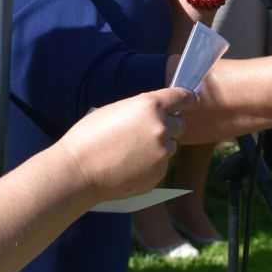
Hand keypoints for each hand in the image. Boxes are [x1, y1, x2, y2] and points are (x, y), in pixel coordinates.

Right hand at [57, 86, 193, 199]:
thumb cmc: (89, 137)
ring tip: (130, 153)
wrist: (78, 171)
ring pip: (170, 147)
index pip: (182, 97)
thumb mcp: (116, 110)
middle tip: (148, 133)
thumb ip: (141, 110)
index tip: (192, 101)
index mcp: (151, 105)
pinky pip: (160, 166)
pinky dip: (150, 166)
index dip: (188, 99)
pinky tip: (127, 167)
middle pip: (180, 125)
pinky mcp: (158, 174)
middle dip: (169, 126)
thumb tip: (156, 114)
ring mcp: (162, 153)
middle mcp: (162, 127)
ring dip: (158, 147)